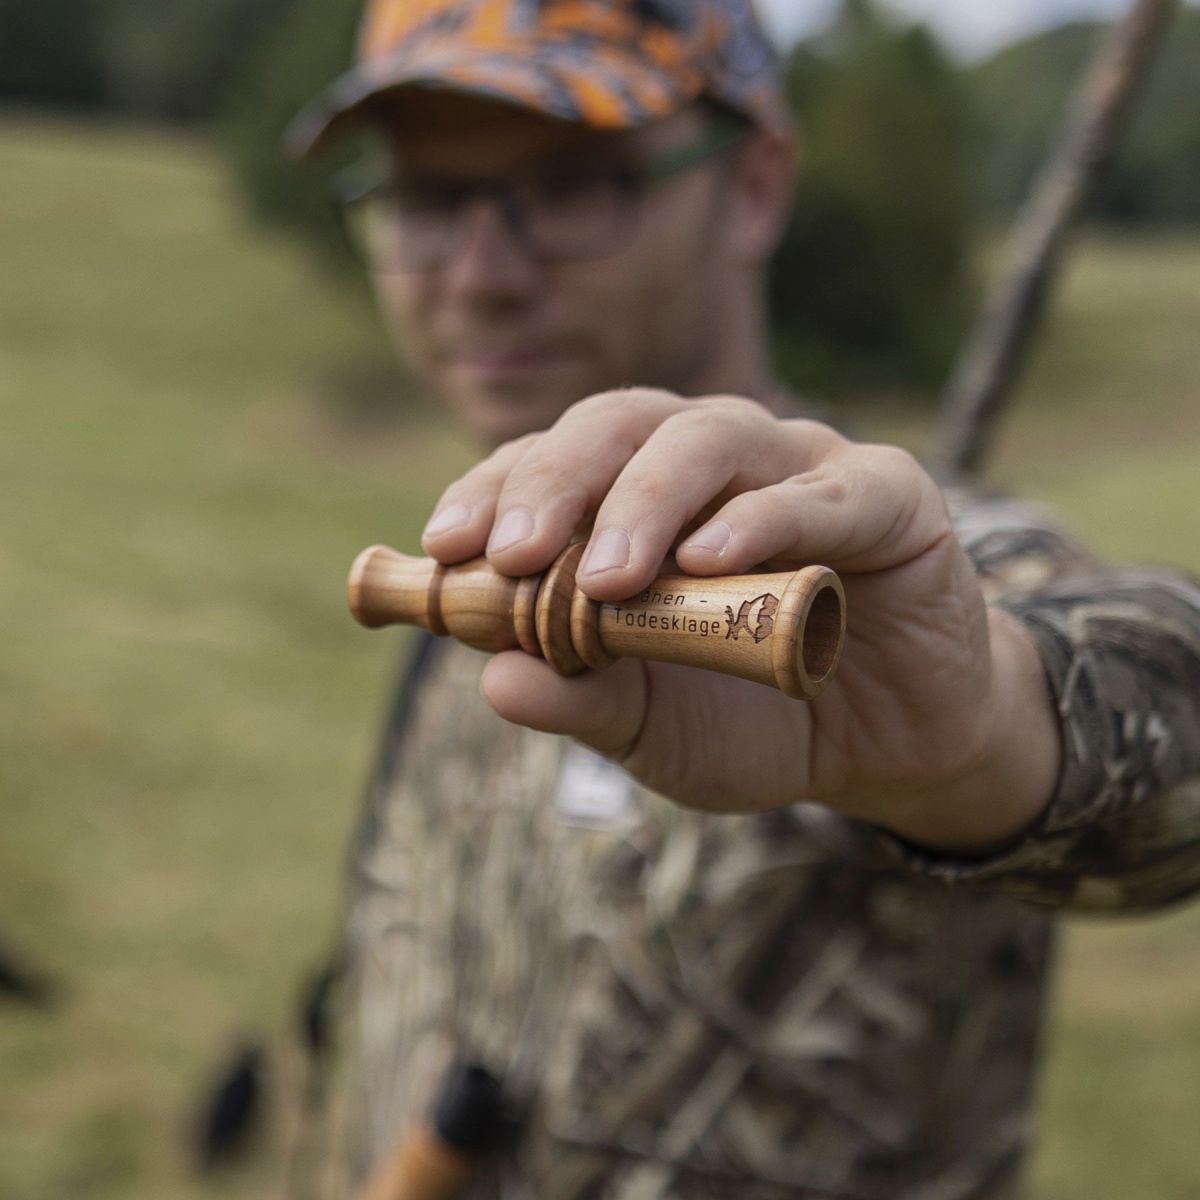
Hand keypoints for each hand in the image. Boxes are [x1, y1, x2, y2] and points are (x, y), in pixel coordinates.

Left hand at [419, 390, 1059, 852]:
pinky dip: (766, 518)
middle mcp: (712, 461)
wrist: (889, 745)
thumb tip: (494, 679)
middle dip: (559, 483)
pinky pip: (823, 491)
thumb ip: (581, 698)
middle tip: (516, 554)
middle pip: (621, 423)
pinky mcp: (886, 496)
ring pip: (711, 436)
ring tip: (609, 578)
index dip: (497, 490)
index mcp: (641, 498)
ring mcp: (799, 466)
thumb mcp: (653, 727)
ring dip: (648, 499)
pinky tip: (714, 558)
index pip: (554, 461)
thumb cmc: (753, 718)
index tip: (447, 547)